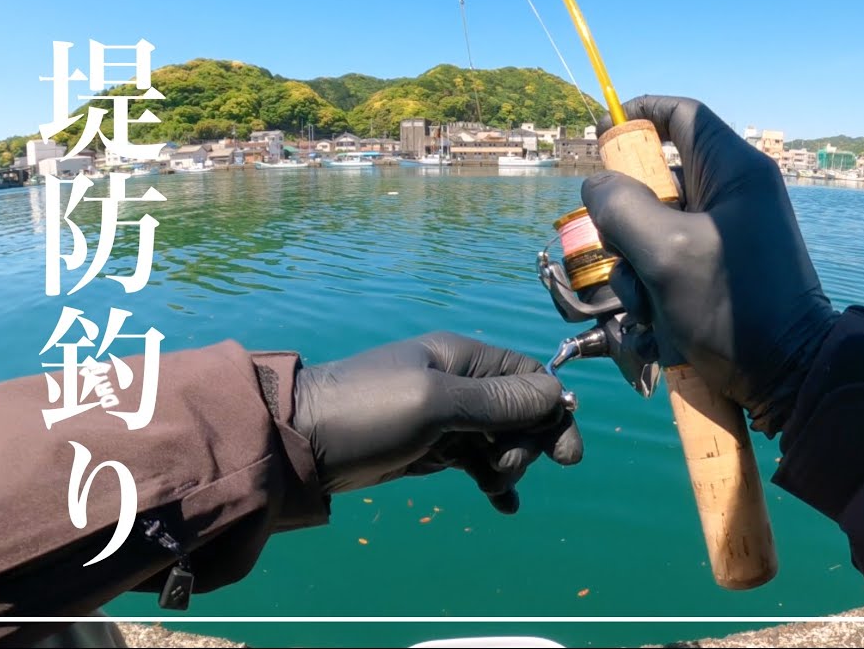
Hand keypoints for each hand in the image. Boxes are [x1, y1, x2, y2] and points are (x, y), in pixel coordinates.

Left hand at [292, 332, 582, 512]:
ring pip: (499, 439)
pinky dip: (491, 479)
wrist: (300, 443)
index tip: (563, 452)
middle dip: (526, 443)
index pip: (527, 377)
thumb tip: (555, 396)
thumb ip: (496, 401)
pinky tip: (502, 505)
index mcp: (462, 358)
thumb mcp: (436, 403)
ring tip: (495, 490)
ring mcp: (443, 417)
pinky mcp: (428, 447)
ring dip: (508, 465)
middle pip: (518, 410)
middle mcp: (458, 383)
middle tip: (507, 472)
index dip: (550, 409)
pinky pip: (474, 461)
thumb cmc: (367, 411)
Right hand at [582, 96, 839, 436]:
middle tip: (623, 252)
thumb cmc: (734, 309)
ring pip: (650, 231)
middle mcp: (730, 197)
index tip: (598, 134)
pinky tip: (660, 326)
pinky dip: (651, 293)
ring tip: (650, 306)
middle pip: (653, 182)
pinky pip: (663, 267)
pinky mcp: (714, 273)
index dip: (635, 117)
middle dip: (625, 221)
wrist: (789, 379)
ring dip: (634, 269)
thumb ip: (621, 208)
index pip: (680, 116)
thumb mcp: (666, 253)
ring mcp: (722, 238)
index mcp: (734, 172)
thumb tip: (597, 187)